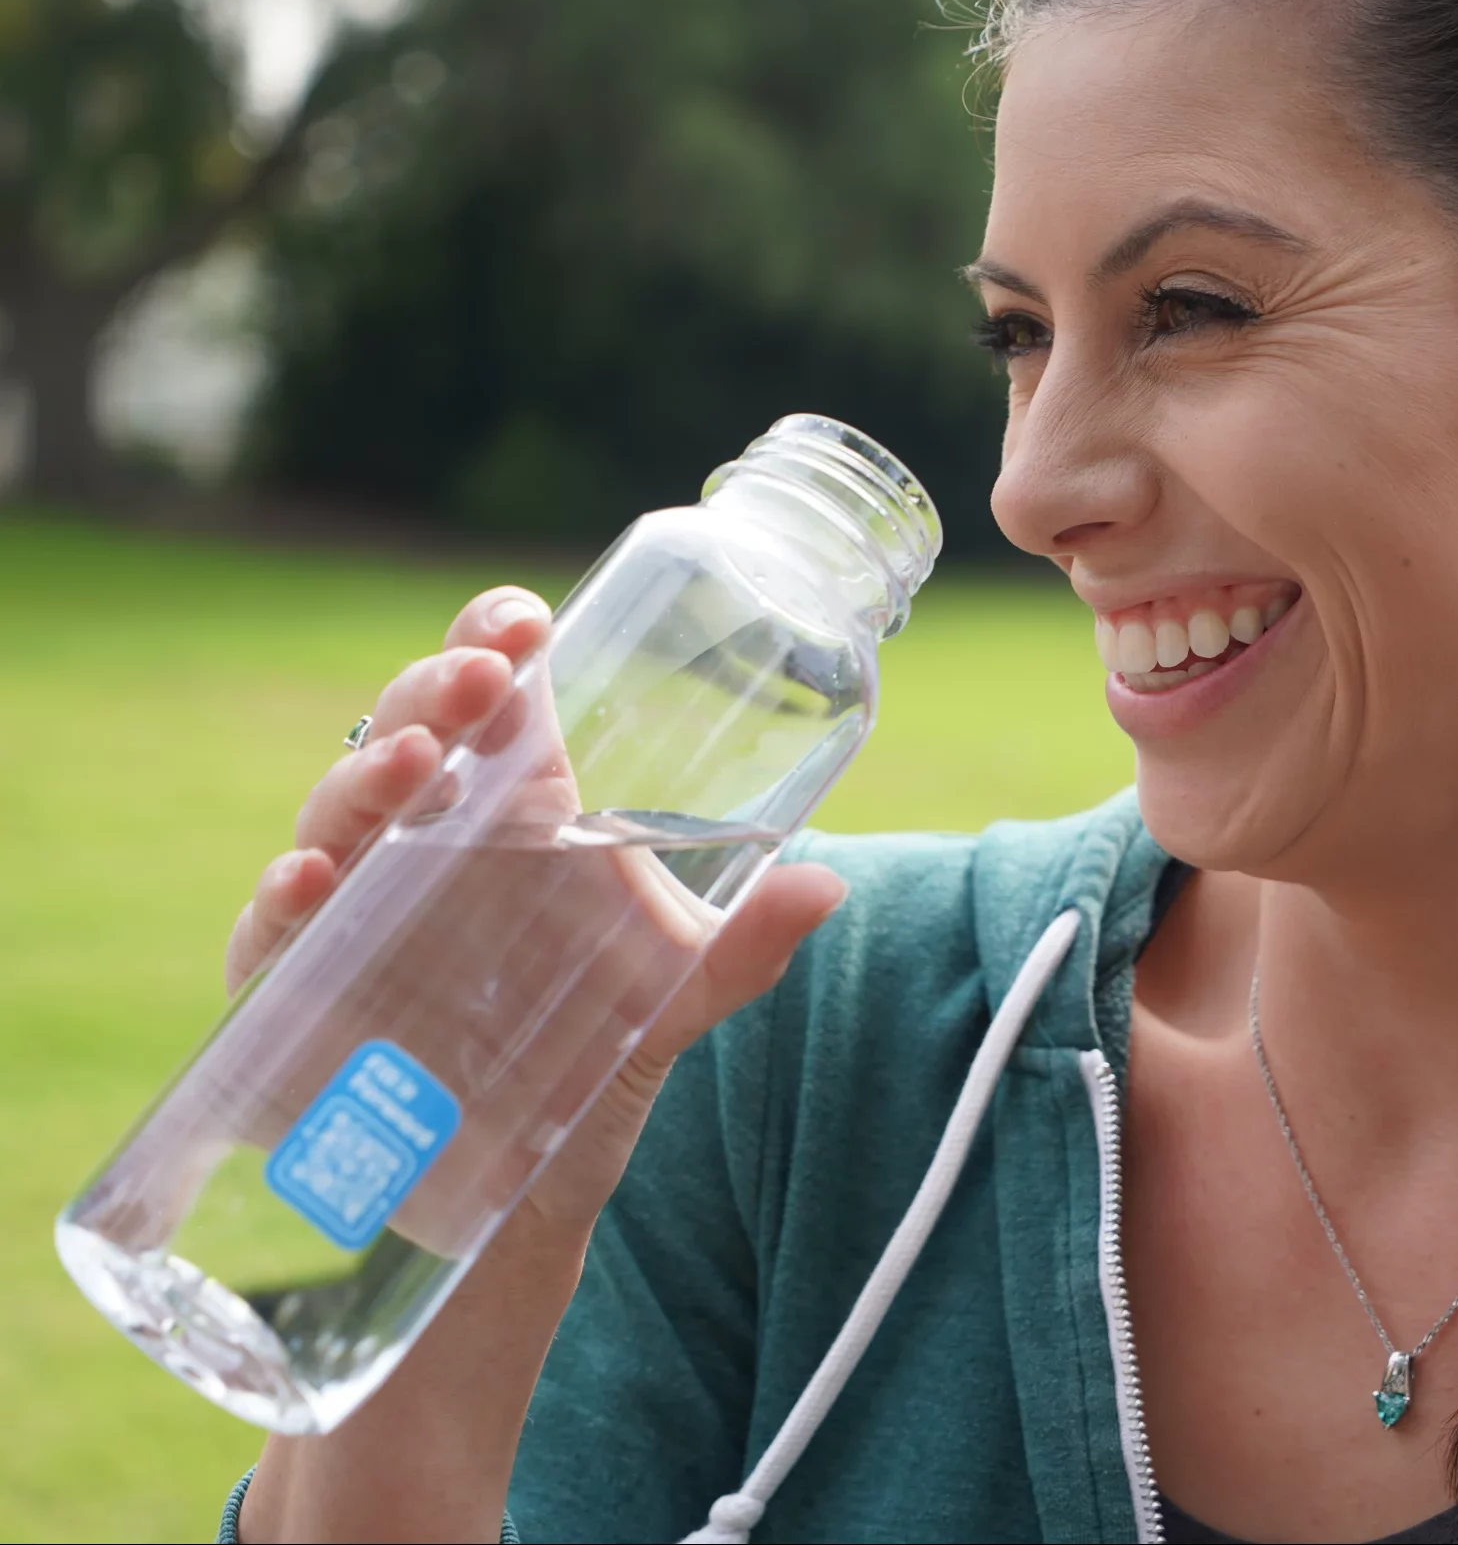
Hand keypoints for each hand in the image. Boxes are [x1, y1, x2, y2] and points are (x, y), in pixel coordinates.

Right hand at [221, 584, 846, 1247]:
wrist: (519, 1197)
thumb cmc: (588, 1055)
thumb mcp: (671, 999)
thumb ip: (743, 950)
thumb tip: (827, 888)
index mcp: (512, 814)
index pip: (492, 695)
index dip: (492, 639)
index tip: (525, 619)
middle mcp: (425, 844)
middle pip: (412, 731)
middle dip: (437, 691)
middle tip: (484, 683)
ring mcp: (354, 911)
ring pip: (339, 814)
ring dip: (368, 778)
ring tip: (417, 765)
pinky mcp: (295, 992)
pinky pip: (271, 933)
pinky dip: (281, 901)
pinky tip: (312, 882)